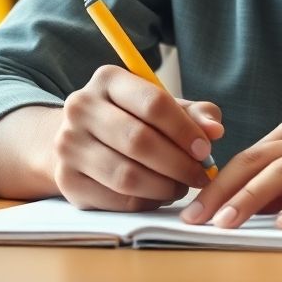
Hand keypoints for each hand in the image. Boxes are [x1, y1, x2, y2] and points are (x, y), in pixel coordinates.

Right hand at [52, 64, 222, 211]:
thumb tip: (215, 130)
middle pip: (139, 141)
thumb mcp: (160, 105)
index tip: (206, 150)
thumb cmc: (130, 118)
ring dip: (164, 186)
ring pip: (127, 176)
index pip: (153, 103)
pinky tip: (159, 195)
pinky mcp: (67, 181)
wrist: (78, 138)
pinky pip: (116, 199)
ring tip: (182, 186)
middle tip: (200, 176)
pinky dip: (146, 202)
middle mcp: (81, 108)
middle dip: (178, 163)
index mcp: (108, 79)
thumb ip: (193, 113)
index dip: (184, 130)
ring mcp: (68, 145)